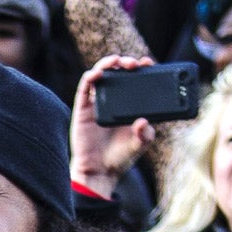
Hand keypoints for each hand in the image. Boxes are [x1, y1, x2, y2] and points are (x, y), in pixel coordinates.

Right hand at [69, 56, 159, 194]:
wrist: (99, 170)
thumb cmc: (120, 157)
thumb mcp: (139, 145)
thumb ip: (146, 134)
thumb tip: (143, 122)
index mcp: (129, 105)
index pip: (136, 80)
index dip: (142, 69)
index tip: (148, 63)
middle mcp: (113, 100)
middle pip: (118, 72)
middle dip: (126, 62)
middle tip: (134, 63)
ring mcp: (97, 102)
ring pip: (101, 74)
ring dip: (108, 63)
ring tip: (116, 61)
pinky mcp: (83, 108)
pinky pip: (85, 87)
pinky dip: (90, 76)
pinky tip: (97, 73)